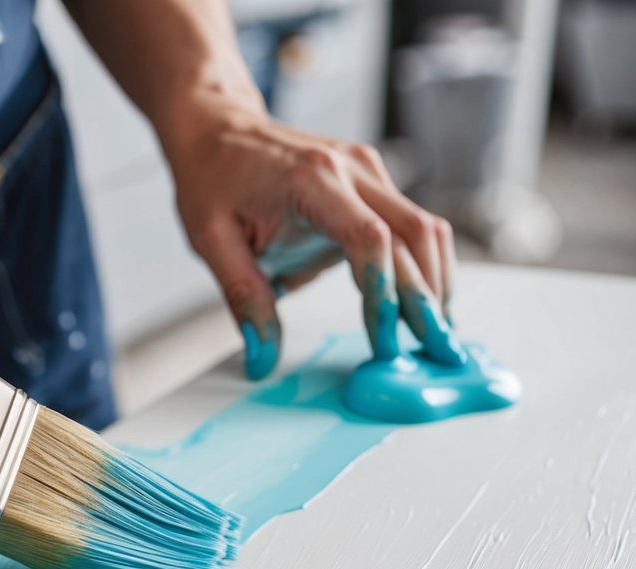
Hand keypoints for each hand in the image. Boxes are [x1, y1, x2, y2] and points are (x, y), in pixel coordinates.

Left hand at [164, 101, 462, 379]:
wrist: (217, 129)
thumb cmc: (212, 180)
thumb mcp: (212, 242)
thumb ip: (244, 300)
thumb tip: (262, 358)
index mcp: (311, 181)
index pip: (369, 237)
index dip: (383, 291)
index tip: (383, 336)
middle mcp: (352, 169)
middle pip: (414, 234)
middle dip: (427, 299)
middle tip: (436, 350)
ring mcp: (369, 171)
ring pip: (426, 229)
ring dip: (436, 283)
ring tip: (436, 334)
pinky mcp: (373, 182)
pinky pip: (413, 225)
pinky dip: (423, 266)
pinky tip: (424, 303)